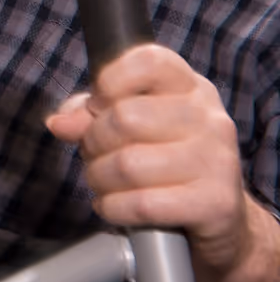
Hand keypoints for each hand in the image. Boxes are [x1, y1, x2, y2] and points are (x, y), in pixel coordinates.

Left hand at [46, 43, 279, 281]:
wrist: (221, 220)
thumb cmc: (165, 164)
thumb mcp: (131, 128)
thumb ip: (90, 115)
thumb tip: (60, 122)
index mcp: (191, 89)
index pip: (148, 61)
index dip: (110, 82)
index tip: (99, 107)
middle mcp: (210, 119)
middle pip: (125, 118)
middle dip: (93, 143)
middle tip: (97, 156)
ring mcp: (217, 161)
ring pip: (127, 164)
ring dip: (99, 179)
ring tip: (105, 184)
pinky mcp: (215, 203)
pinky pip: (142, 204)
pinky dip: (114, 208)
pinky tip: (116, 207)